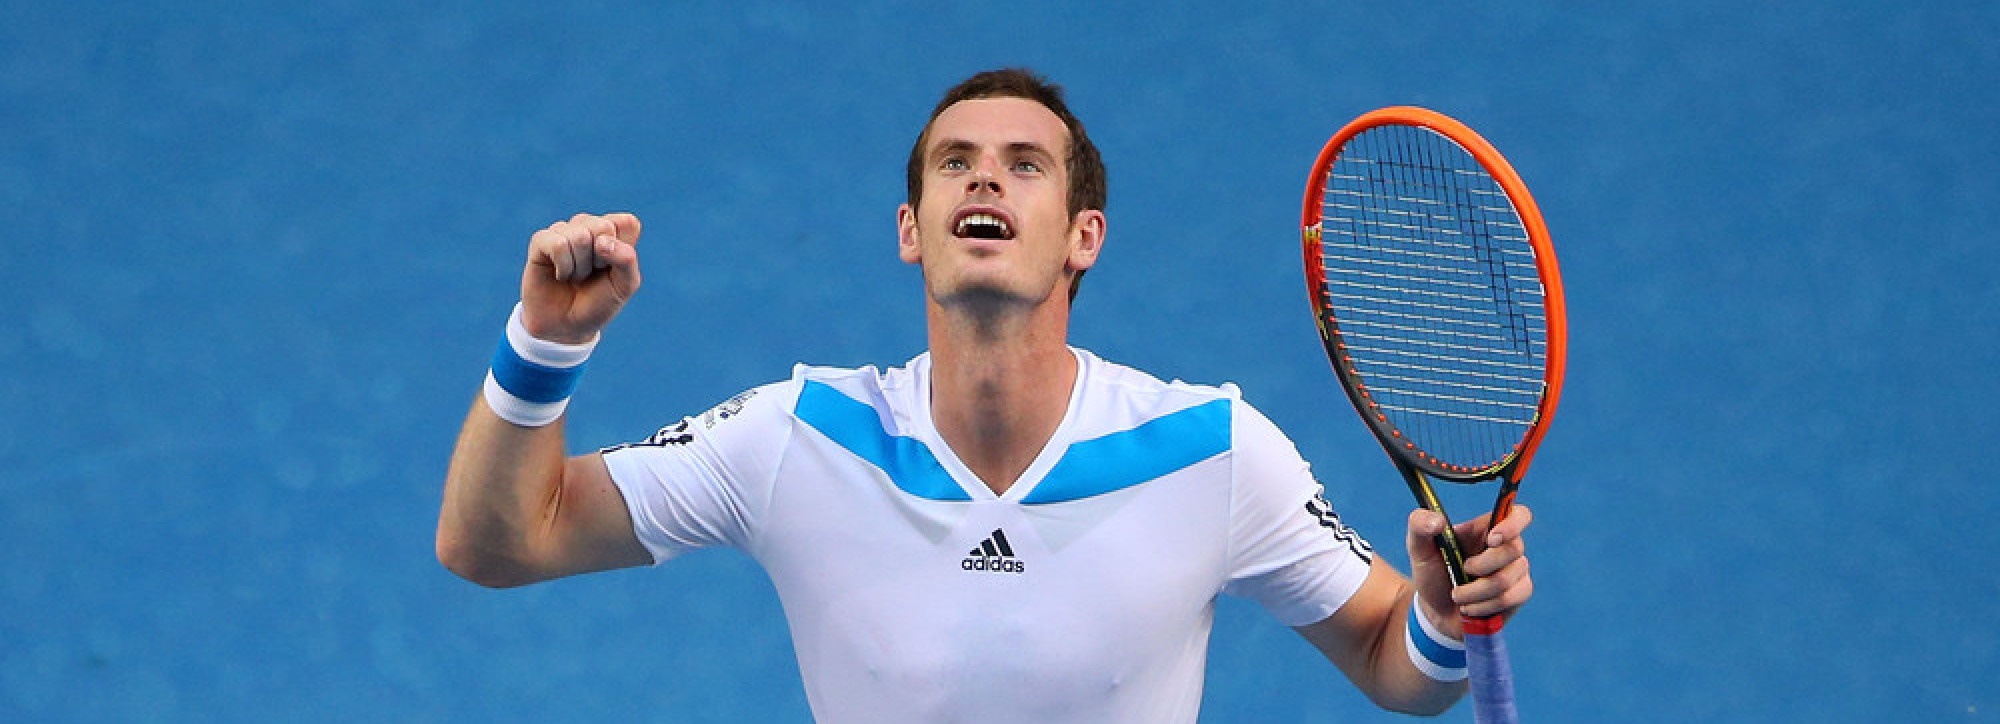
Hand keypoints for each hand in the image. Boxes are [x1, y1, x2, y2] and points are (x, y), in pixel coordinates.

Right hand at [520, 212, 642, 343]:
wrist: (566, 326)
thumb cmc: (598, 302)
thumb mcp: (624, 286)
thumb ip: (627, 260)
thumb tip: (602, 241)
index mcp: (613, 232)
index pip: (627, 223)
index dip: (622, 250)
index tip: (613, 268)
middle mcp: (588, 226)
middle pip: (603, 226)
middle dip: (600, 259)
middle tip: (592, 274)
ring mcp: (564, 231)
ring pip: (580, 236)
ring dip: (580, 267)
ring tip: (575, 276)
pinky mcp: (541, 240)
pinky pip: (558, 244)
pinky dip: (563, 267)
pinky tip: (560, 275)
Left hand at [1405, 505, 1532, 636]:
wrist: (1436, 611)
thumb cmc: (1432, 575)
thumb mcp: (1418, 548)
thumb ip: (1419, 525)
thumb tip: (1438, 521)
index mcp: (1486, 528)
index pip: (1519, 514)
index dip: (1512, 524)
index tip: (1491, 539)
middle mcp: (1507, 547)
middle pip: (1513, 550)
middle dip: (1481, 567)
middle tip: (1462, 571)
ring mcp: (1516, 570)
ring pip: (1506, 579)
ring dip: (1474, 592)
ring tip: (1458, 596)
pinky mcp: (1520, 593)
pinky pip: (1509, 598)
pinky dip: (1482, 606)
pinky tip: (1470, 607)